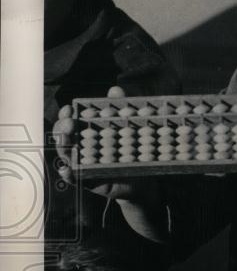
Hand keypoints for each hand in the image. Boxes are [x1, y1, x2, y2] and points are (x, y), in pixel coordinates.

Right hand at [52, 86, 154, 202]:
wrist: (140, 179)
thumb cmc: (128, 151)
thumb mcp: (126, 128)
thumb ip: (119, 109)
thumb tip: (115, 90)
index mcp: (84, 133)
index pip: (69, 122)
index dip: (66, 115)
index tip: (70, 108)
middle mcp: (78, 148)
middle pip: (62, 136)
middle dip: (62, 128)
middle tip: (70, 123)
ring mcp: (80, 164)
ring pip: (65, 155)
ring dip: (63, 147)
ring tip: (66, 140)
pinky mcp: (86, 180)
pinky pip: (73, 178)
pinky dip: (68, 174)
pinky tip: (67, 170)